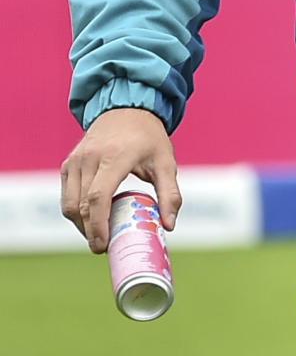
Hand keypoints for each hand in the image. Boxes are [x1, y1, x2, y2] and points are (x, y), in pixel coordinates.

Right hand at [60, 108, 180, 253]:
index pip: (98, 196)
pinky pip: (67, 195)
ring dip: (81, 225)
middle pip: (82, 205)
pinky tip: (92, 218)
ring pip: (70, 204)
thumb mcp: (166, 163)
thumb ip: (169, 194)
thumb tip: (169, 226)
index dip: (98, 225)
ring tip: (99, 235)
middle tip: (104, 247)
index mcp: (115, 157)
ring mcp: (76, 160)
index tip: (103, 246)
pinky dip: (76, 212)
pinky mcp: (68, 163)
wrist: (126, 108)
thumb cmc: (148, 138)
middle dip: (90, 231)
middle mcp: (90, 157)